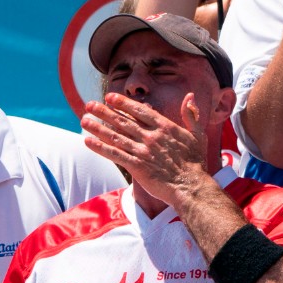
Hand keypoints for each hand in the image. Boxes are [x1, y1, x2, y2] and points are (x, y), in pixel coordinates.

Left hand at [81, 93, 211, 208]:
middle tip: (89, 105)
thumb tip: (190, 96)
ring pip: (116, 136)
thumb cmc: (195, 162)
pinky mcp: (137, 166)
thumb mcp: (198, 135)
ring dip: (98, 128)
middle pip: (123, 121)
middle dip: (104, 112)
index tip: (110, 97)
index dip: (123, 103)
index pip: (140, 111)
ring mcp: (143, 151)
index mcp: (165, 127)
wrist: (190, 186)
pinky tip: (88, 141)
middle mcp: (152, 137)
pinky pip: (115, 154)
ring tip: (84, 120)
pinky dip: (101, 148)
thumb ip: (192, 115)